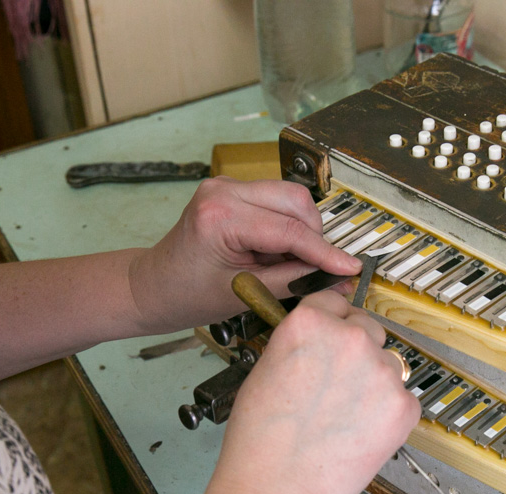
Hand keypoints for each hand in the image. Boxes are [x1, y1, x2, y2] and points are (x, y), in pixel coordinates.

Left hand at [129, 177, 361, 332]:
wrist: (155, 286)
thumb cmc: (187, 294)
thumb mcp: (246, 294)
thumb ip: (295, 281)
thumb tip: (336, 279)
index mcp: (220, 216)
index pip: (290, 231)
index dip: (325, 253)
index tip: (350, 268)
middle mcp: (223, 191)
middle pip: (296, 202)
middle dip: (314, 238)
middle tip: (314, 270)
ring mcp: (227, 186)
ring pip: (290, 199)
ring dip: (300, 232)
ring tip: (283, 264)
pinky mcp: (232, 190)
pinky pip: (276, 203)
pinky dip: (285, 229)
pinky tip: (271, 253)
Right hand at [213, 291, 420, 493]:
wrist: (281, 487)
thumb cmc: (262, 439)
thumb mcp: (266, 369)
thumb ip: (301, 346)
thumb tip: (319, 346)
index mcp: (310, 323)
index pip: (334, 303)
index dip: (332, 323)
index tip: (334, 335)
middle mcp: (350, 338)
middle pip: (367, 328)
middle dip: (357, 351)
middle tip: (339, 385)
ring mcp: (382, 371)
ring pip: (388, 364)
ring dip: (374, 382)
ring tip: (345, 416)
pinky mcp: (404, 406)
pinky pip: (403, 399)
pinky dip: (388, 414)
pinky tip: (360, 433)